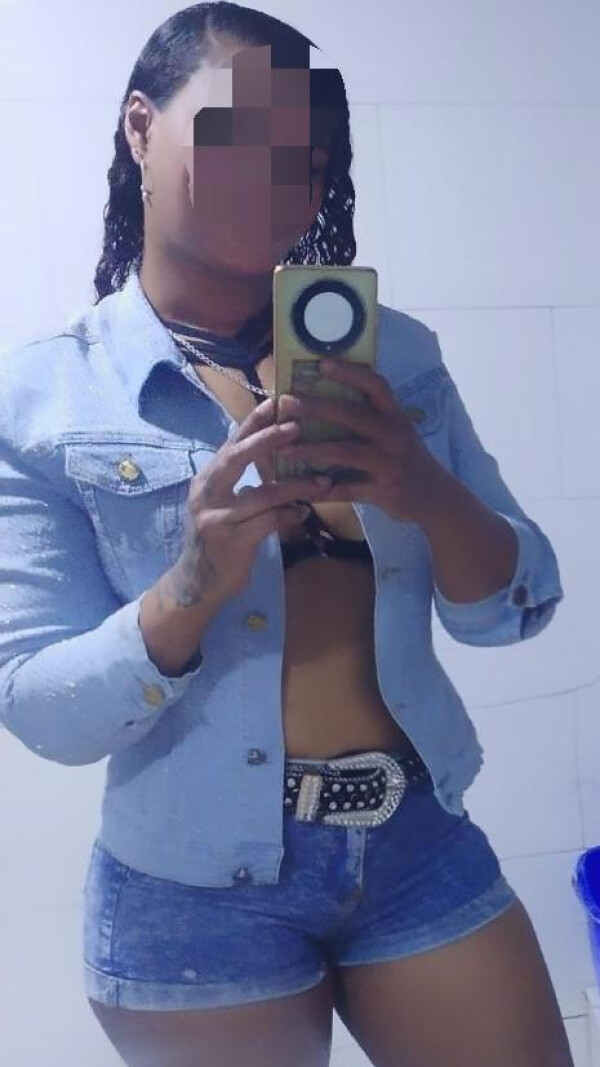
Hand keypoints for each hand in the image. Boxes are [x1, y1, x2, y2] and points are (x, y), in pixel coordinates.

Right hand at [175, 398, 332, 602]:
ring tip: (321, 480)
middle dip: (267, 439)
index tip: (276, 400)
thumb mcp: (224, 504)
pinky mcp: (230, 542)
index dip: (253, 421)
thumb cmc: (219, 538)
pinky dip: (288, 515)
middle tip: (296, 425)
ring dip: (294, 486)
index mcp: (207, 479)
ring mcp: (215, 518)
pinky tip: (303, 511)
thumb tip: (278, 451)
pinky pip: (266, 523)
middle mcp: (206, 494)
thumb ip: (242, 481)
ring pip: (260, 494)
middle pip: (236, 458)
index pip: (231, 443)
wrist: (198, 583)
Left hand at [278, 358, 446, 522]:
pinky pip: (348, 490)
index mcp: (395, 415)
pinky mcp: (383, 492)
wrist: (436, 497)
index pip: (376, 385)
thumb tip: (324, 398)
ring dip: (312, 450)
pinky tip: (301, 488)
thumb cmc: (406, 458)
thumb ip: (369, 416)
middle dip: (318, 408)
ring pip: (346, 452)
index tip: (321, 364)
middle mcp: (394, 435)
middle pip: (353, 416)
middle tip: (287, 403)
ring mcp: (389, 464)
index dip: (350, 373)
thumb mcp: (396, 431)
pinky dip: (323, 490)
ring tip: (284, 449)